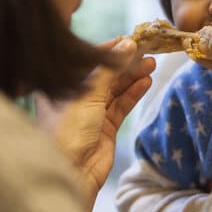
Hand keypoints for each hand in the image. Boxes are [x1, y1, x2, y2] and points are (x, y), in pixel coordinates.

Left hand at [54, 38, 155, 207]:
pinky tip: (146, 82)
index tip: (128, 39)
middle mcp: (75, 97)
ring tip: (151, 65)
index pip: (87, 62)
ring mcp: (91, 112)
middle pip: (105, 75)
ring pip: (116, 89)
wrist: (71, 172)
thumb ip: (110, 68)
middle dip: (125, 63)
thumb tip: (128, 43)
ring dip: (133, 77)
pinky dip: (134, 93)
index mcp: (61, 86)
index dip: (108, 50)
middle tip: (146, 51)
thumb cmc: (68, 130)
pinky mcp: (106, 126)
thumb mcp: (88, 93)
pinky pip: (122, 104)